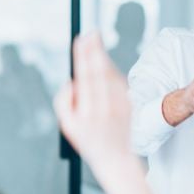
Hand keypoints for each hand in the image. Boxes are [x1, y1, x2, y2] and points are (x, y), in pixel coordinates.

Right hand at [55, 33, 168, 193]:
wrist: (115, 159)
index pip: (84, 77)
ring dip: (103, 57)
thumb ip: (64, 102)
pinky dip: (112, 70)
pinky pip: (119, 82)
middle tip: (91, 34)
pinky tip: (105, 61)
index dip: (83, 57)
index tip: (81, 41)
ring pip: (111, 75)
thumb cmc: (88, 141)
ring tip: (96, 42)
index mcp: (87, 112)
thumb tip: (71, 82)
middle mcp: (104, 108)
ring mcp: (119, 107)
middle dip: (94, 51)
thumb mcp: (67, 126)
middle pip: (99, 72)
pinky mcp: (128, 105)